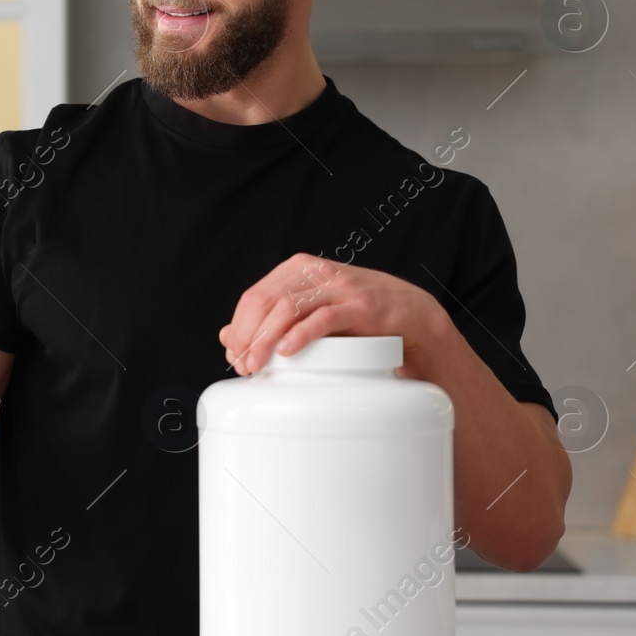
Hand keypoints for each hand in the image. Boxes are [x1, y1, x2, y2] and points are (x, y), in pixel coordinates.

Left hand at [218, 253, 446, 376]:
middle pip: (265, 301)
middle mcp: (315, 272)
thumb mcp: (309, 312)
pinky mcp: (359, 305)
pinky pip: (323, 318)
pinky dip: (301, 335)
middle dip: (248, 336)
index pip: (254, 296)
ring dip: (266, 340)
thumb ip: (271, 321)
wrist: (409, 314)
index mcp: (298, 269)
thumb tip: (226, 338)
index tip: (233, 355)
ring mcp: (338, 287)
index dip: (239, 327)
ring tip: (258, 365)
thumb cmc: (355, 316)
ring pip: (288, 308)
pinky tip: (287, 352)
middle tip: (243, 366)